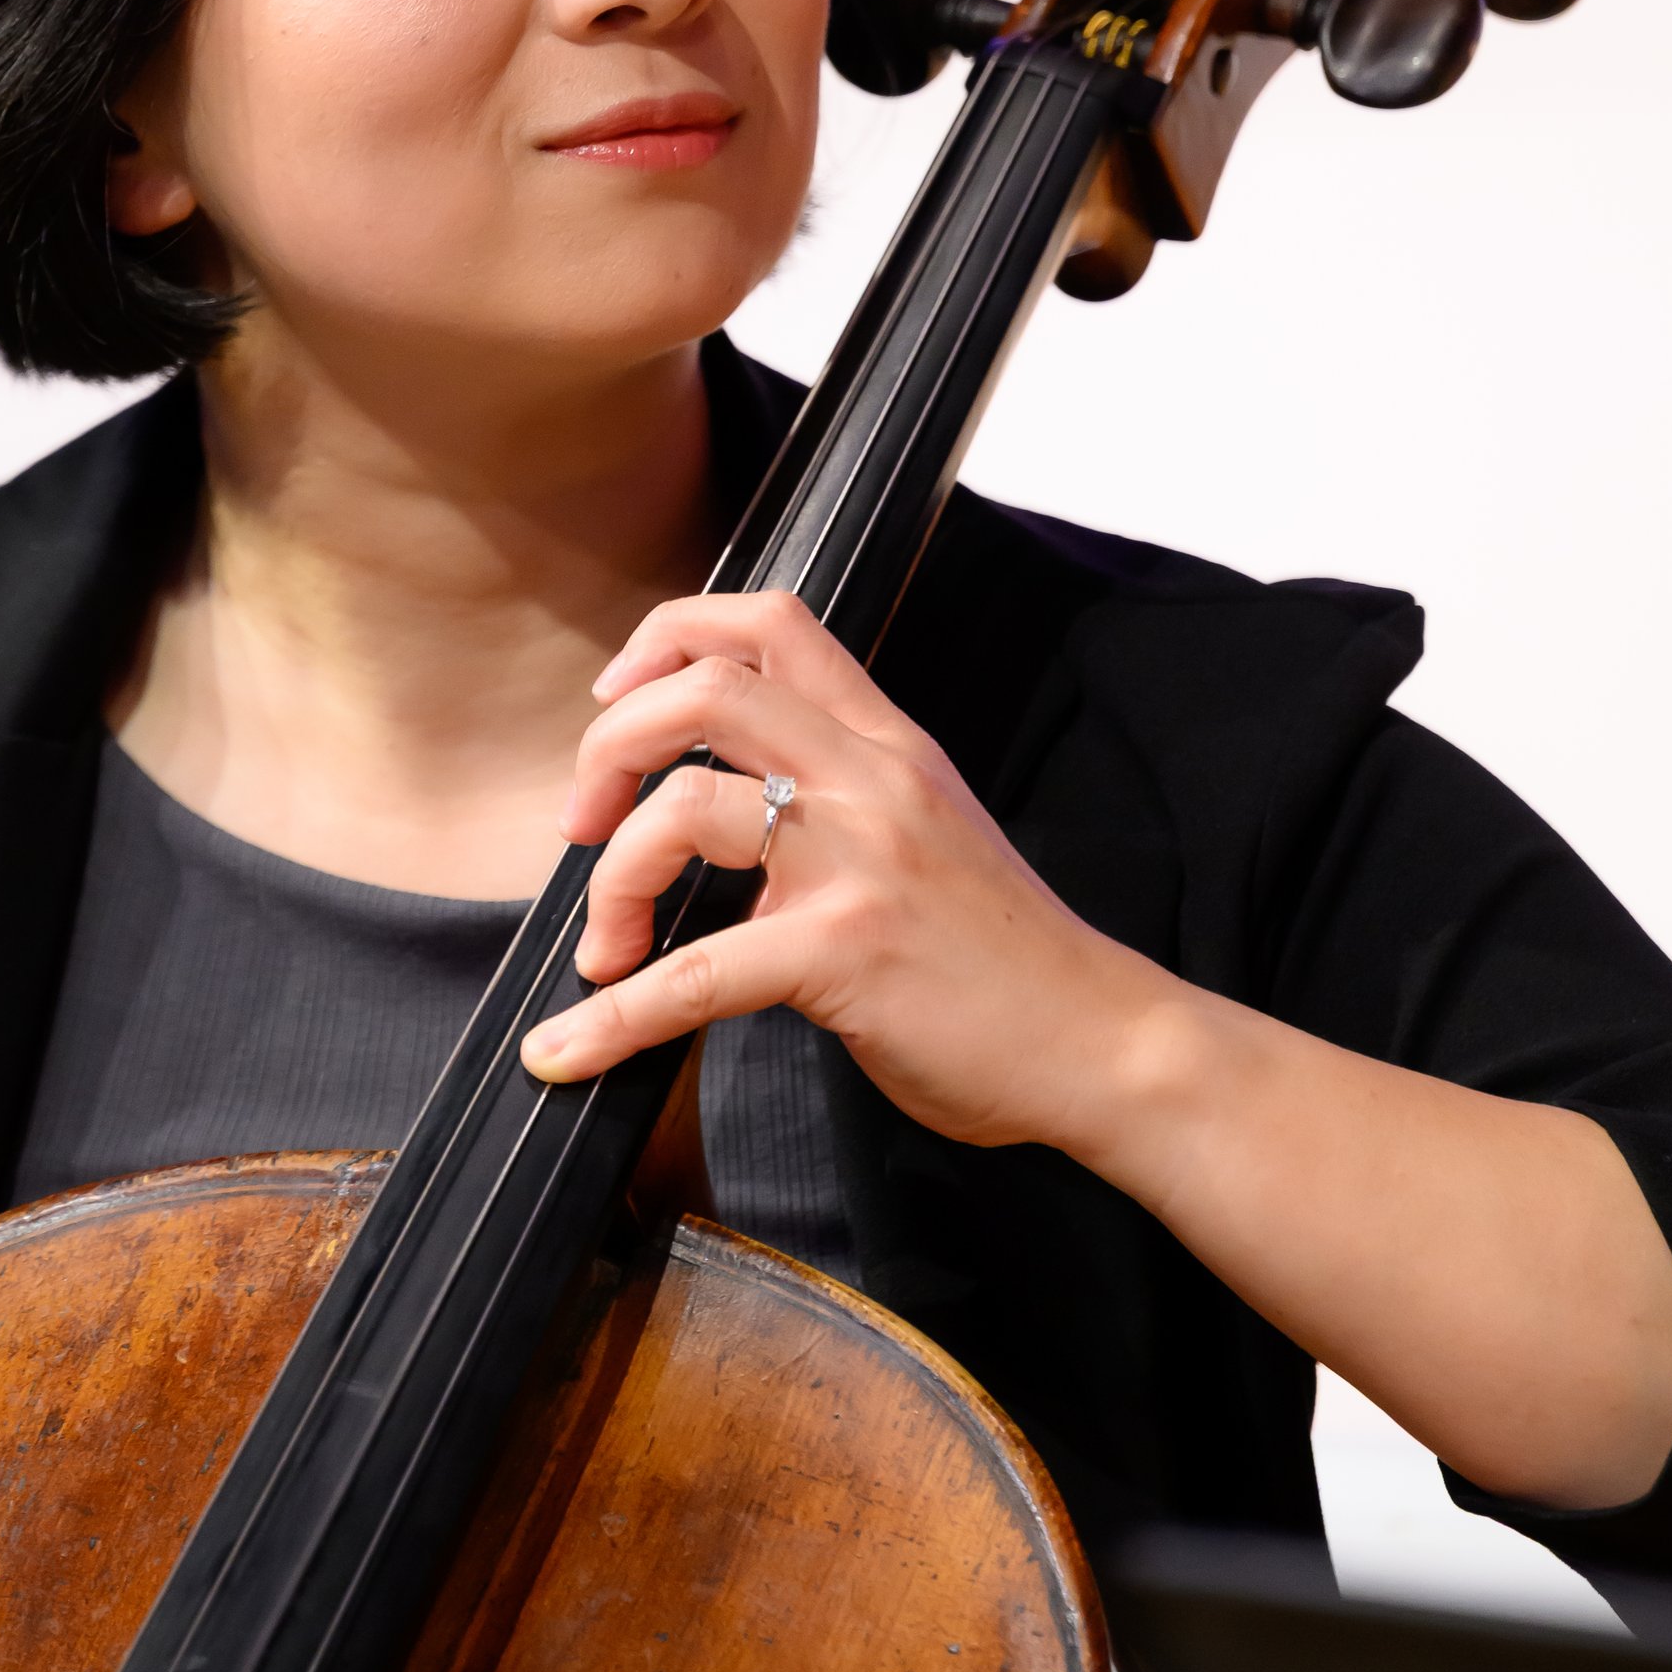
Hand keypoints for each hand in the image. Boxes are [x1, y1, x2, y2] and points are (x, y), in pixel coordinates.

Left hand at [518, 593, 1671, 1513]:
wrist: (1105, 1042)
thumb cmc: (1005, 959)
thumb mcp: (926, 833)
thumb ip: (840, 799)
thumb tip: (720, 812)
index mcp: (887, 742)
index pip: (770, 621)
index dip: (669, 639)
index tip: (618, 703)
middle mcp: (871, 778)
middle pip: (704, 687)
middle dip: (610, 748)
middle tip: (584, 823)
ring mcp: (860, 860)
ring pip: (684, 809)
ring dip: (609, 878)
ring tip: (603, 948)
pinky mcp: (847, 952)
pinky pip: (695, 974)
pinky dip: (612, 1018)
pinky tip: (567, 1049)